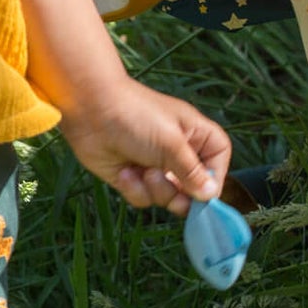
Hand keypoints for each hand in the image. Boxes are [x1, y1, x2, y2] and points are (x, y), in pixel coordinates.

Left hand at [58, 78, 229, 214]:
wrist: (90, 109)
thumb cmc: (135, 116)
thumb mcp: (171, 143)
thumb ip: (192, 172)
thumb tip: (210, 195)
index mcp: (194, 135)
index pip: (217, 163)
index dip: (214, 181)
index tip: (205, 195)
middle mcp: (176, 152)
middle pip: (193, 189)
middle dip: (181, 194)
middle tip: (174, 196)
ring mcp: (153, 166)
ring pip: (168, 197)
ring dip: (156, 189)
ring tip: (143, 171)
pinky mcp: (131, 177)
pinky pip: (143, 198)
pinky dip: (133, 188)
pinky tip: (124, 171)